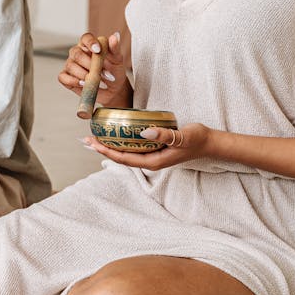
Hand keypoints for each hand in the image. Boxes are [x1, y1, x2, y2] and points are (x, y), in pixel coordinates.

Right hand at [58, 31, 130, 107]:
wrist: (112, 89)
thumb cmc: (113, 71)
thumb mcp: (117, 60)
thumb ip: (114, 48)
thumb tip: (115, 36)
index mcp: (89, 44)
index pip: (86, 38)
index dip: (90, 42)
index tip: (98, 50)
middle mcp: (77, 52)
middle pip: (77, 53)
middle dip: (90, 65)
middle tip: (103, 73)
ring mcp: (70, 64)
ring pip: (71, 66)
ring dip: (85, 76)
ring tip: (98, 82)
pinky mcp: (66, 77)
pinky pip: (64, 77)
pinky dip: (74, 81)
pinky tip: (84, 84)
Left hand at [81, 123, 210, 170]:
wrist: (209, 142)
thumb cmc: (197, 140)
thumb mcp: (182, 136)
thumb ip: (165, 135)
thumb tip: (145, 132)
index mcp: (153, 161)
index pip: (124, 158)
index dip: (107, 151)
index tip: (93, 144)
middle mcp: (150, 160)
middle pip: (121, 156)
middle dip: (103, 148)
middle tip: (85, 140)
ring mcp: (152, 155)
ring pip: (126, 151)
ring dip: (110, 145)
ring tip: (95, 137)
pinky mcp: (154, 148)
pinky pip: (134, 146)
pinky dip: (122, 140)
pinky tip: (116, 133)